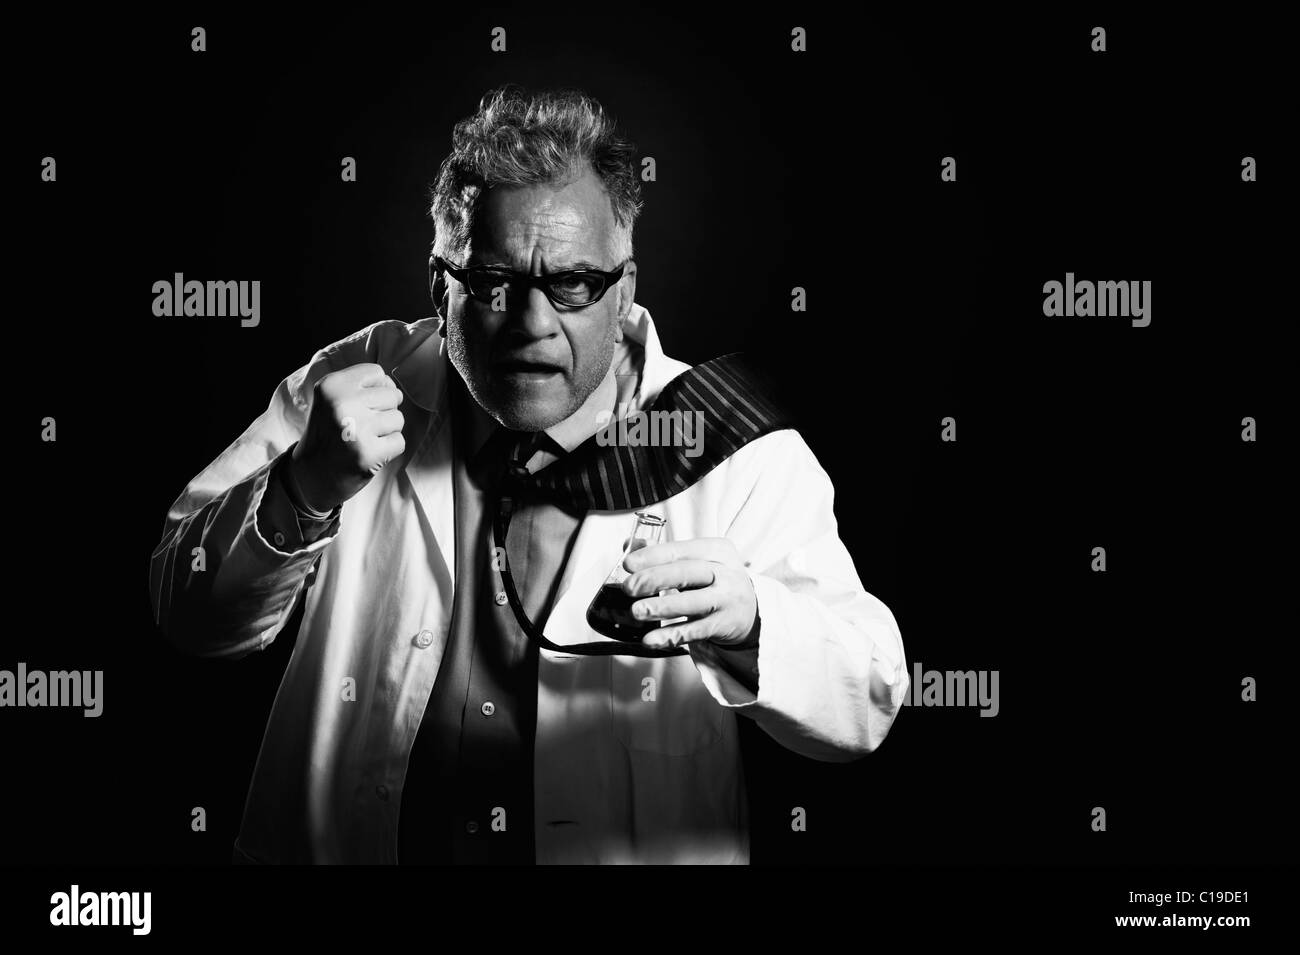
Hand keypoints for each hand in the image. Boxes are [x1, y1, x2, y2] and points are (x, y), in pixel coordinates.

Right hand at [290, 363, 404, 511]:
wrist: (310, 475)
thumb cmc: (328, 433)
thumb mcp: (331, 399)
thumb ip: (360, 386)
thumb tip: (394, 386)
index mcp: (331, 385)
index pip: (377, 373)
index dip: (374, 390)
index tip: (359, 406)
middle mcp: (342, 404)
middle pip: (392, 395)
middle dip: (383, 411)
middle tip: (361, 427)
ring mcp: (356, 429)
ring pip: (398, 418)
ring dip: (387, 431)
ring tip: (364, 439)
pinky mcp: (369, 454)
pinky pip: (399, 441)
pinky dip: (389, 449)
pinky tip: (370, 453)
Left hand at [621, 537, 757, 650]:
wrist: (750, 610)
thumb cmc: (715, 581)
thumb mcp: (699, 561)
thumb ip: (666, 553)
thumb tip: (630, 545)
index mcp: (716, 550)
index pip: (682, 550)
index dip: (653, 556)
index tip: (628, 564)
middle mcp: (725, 573)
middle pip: (688, 573)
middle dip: (655, 579)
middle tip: (629, 587)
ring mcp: (726, 600)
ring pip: (692, 603)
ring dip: (662, 608)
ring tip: (637, 611)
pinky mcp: (723, 625)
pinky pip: (694, 631)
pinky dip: (671, 636)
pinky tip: (652, 639)